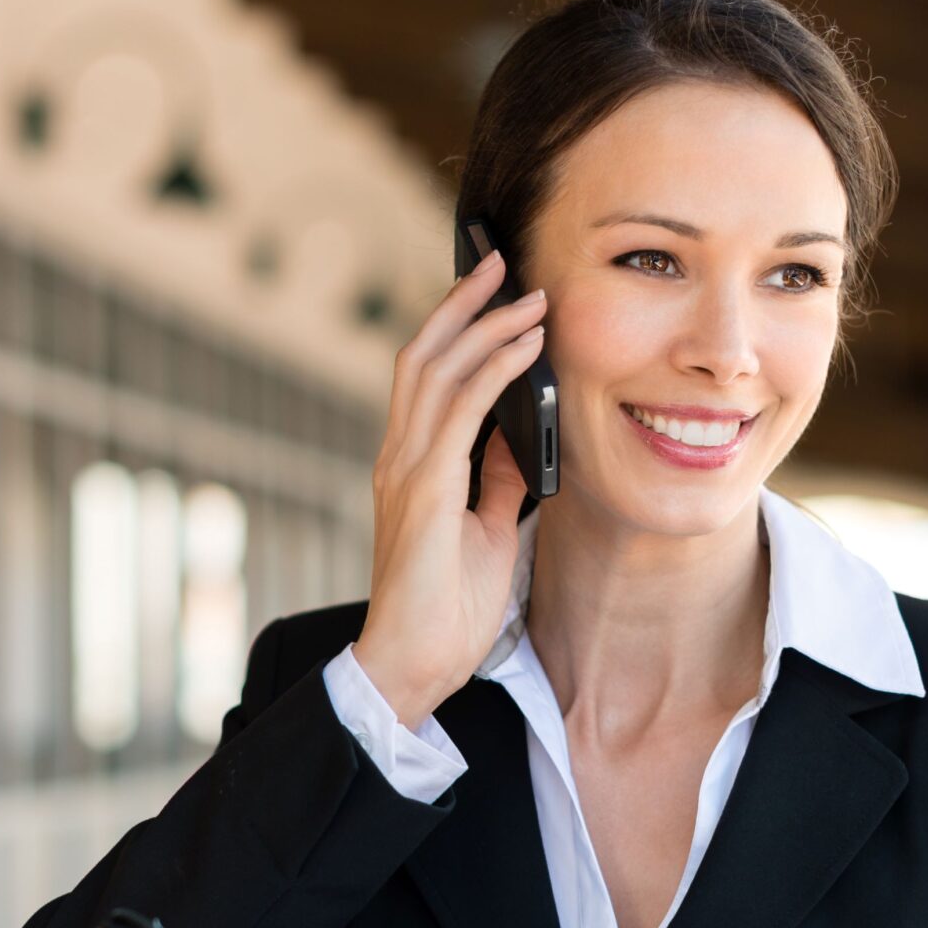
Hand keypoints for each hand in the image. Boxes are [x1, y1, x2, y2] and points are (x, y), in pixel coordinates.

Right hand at [350, 248, 547, 726]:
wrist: (412, 665)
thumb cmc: (446, 612)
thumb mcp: (487, 533)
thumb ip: (496, 484)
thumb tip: (519, 441)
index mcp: (410, 467)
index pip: (427, 378)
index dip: (456, 329)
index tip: (493, 294)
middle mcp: (398, 457)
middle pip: (424, 355)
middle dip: (463, 303)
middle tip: (500, 262)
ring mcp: (406, 470)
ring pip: (439, 369)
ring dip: (487, 325)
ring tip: (527, 294)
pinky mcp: (424, 489)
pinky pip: (463, 410)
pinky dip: (496, 369)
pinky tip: (528, 348)